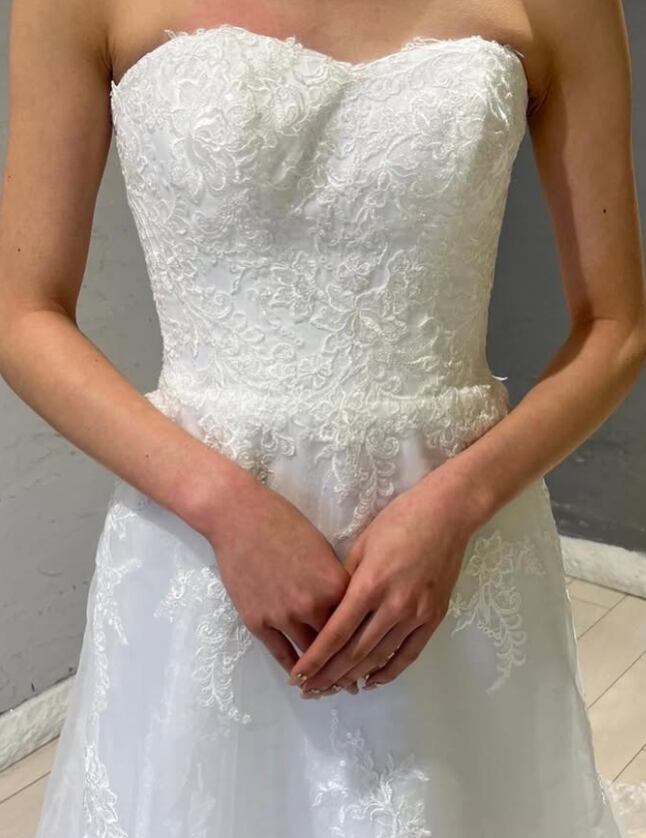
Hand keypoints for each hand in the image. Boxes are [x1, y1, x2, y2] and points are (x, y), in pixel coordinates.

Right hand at [203, 470, 350, 678]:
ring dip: (321, 675)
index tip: (374, 660)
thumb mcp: (322, 549)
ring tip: (329, 688)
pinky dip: (293, 669)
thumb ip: (336, 581)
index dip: (365, 642)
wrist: (240, 517)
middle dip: (347, 667)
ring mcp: (283, 616)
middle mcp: (313, 605)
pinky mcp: (257, 621)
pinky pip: (280, 654)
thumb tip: (348, 606)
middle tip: (354, 685)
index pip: (358, 623)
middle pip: (337, 645)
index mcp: (335, 585)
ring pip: (310, 655)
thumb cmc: (285, 523)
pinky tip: (300, 678)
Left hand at [287, 470, 478, 694]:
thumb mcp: (362, 545)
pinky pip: (408, 653)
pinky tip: (371, 681)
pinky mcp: (433, 617)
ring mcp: (416, 614)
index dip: (314, 659)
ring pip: (379, 657)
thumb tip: (330, 611)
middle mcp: (393, 605)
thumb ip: (345, 582)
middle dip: (328, 675)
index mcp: (369, 585)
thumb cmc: (399, 520)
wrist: (446, 514)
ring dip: (354, 677)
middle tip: (309, 690)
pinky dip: (389, 671)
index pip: (335, 634)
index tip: (297, 675)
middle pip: (354, 653)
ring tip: (333, 689)